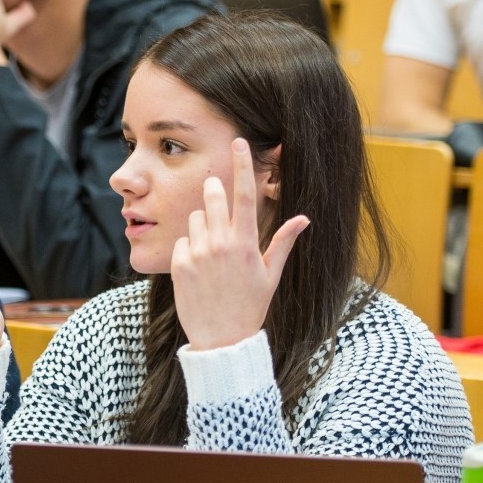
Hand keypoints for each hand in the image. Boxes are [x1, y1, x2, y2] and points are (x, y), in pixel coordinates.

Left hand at [171, 140, 309, 350]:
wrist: (222, 340)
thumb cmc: (250, 306)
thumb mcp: (271, 275)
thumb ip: (284, 242)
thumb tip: (304, 217)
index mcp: (247, 243)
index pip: (246, 194)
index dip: (243, 165)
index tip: (239, 142)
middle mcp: (222, 243)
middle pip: (212, 196)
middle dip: (214, 191)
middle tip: (218, 203)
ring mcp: (198, 253)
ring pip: (194, 218)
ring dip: (201, 227)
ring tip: (212, 254)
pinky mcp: (178, 264)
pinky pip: (180, 241)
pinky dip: (187, 249)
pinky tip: (197, 270)